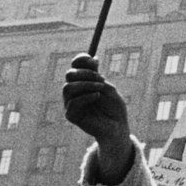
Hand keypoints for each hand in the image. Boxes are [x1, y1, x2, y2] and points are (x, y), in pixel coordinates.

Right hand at [62, 54, 134, 181]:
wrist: (118, 127)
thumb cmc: (115, 108)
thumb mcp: (109, 89)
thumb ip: (98, 76)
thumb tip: (93, 58)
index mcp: (83, 83)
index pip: (75, 67)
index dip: (80, 60)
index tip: (93, 60)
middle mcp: (74, 92)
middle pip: (69, 75)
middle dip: (85, 73)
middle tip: (101, 78)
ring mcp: (70, 103)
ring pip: (68, 87)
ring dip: (86, 85)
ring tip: (100, 89)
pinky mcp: (71, 115)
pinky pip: (73, 102)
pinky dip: (86, 97)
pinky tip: (97, 96)